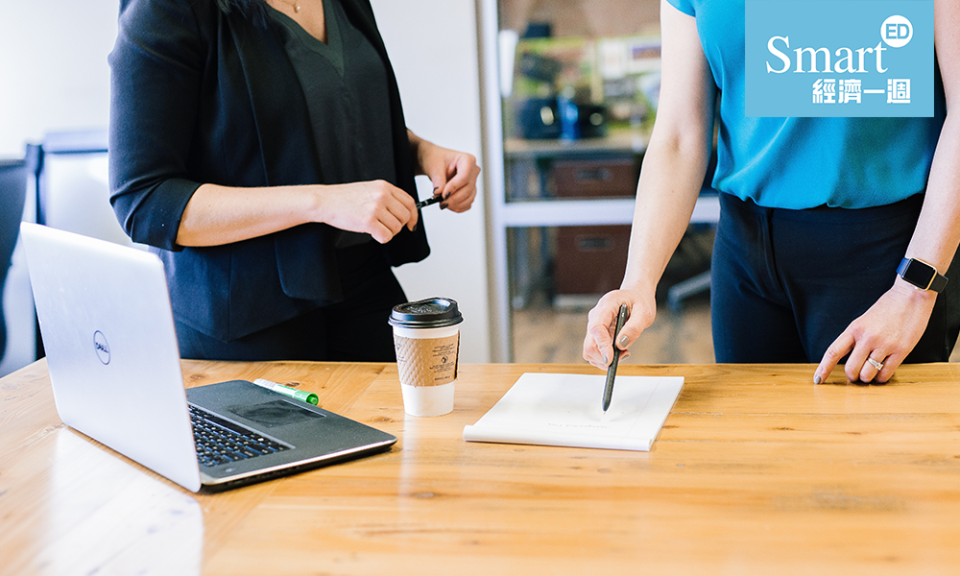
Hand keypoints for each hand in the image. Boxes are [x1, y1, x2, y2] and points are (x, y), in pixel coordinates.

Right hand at [315, 180, 417, 243]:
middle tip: (387, 227)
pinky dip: (381, 238)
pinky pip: (386, 236)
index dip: (413, 215)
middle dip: (398, 226)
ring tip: (375, 228)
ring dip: (388, 232)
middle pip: (405, 217)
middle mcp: (382, 196)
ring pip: (396, 228)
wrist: (325, 201)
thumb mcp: (369, 189)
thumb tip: (402, 212)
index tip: (411, 223)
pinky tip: (372, 233)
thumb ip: (386, 197)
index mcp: (384, 186)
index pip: (409, 202)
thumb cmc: (344, 197)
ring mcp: (376, 208)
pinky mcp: (368, 222)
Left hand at [416, 141, 479, 212]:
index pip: (464, 176)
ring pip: (469, 198)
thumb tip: (439, 192)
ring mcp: (473, 182)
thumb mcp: (434, 167)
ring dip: (456, 204)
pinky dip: (459, 207)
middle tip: (440, 202)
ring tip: (442, 203)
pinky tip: (449, 206)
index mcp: (467, 160)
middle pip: (468, 189)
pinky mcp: (470, 191)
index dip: (454, 187)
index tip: (443, 195)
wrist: (435, 163)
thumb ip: (437, 180)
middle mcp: (473, 171)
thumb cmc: (436, 159)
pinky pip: (468, 203)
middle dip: (453, 198)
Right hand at [583, 288, 655, 369]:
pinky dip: (606, 356)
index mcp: (606, 305)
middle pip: (589, 344)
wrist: (635, 295)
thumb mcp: (644, 313)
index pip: (596, 328)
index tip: (610, 360)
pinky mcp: (596, 334)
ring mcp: (593, 325)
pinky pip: (595, 351)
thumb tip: (621, 345)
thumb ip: (634, 328)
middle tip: (625, 354)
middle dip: (604, 357)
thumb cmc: (640, 301)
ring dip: (606, 358)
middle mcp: (595, 316)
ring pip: (590, 351)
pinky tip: (620, 349)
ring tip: (624, 351)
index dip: (602, 346)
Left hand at [814, 281, 936, 383]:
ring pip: (868, 374)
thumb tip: (846, 359)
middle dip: (852, 377)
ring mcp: (884, 345)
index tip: (818, 380)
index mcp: (854, 329)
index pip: (833, 352)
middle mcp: (867, 338)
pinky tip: (882, 373)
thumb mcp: (863, 321)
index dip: (824, 368)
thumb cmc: (886, 308)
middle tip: (856, 376)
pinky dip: (882, 378)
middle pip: (851, 369)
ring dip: (868, 378)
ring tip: (871, 374)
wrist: (911, 296)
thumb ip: (855, 338)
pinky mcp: (901, 350)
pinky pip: (886, 373)